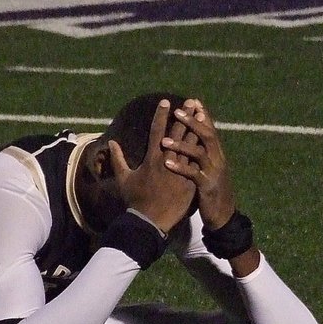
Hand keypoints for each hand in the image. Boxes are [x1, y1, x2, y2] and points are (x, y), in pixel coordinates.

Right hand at [109, 99, 195, 232]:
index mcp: (151, 159)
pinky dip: (205, 151)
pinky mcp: (190, 181)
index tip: (166, 101)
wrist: (150, 221)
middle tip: (191, 102)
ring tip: (204, 115)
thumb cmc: (135, 200)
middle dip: (185, 116)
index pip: (156, 132)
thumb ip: (118, 159)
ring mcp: (180, 171)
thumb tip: (111, 142)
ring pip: (192, 145)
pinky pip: (199, 163)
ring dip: (198, 129)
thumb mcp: (123, 179)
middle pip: (178, 134)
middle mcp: (167, 161)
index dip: (161, 115)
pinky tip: (211, 141)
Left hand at [162, 99, 235, 228]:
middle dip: (192, 122)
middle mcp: (217, 159)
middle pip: (207, 135)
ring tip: (164, 140)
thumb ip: (201, 155)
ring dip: (182, 145)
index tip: (192, 100)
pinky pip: (193, 175)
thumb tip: (192, 141)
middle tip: (177, 111)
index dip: (203, 115)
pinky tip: (167, 164)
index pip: (210, 129)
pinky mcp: (207, 187)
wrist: (223, 216)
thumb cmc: (211, 191)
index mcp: (216, 154)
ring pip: (199, 153)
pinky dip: (180, 168)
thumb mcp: (208, 170)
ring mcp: (213, 172)